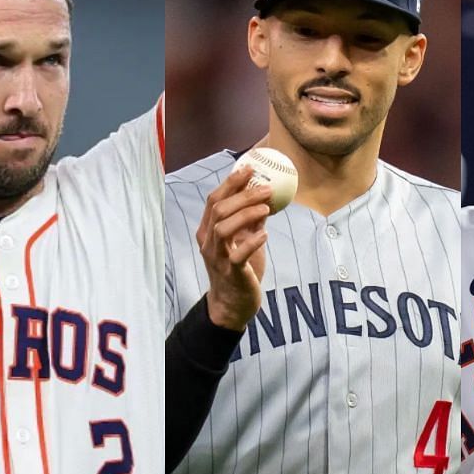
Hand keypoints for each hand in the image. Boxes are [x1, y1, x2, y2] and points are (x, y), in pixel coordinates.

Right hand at [196, 166, 271, 330]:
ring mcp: (217, 258)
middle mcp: (208, 242)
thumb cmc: (238, 271)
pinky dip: (252, 242)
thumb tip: (265, 200)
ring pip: (223, 228)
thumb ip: (249, 223)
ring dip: (245, 214)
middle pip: (218, 210)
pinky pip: (237, 254)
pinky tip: (265, 234)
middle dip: (242, 195)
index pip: (214, 200)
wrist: (231, 306)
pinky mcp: (230, 273)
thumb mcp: (243, 242)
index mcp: (208, 231)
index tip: (249, 168)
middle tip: (266, 187)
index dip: (230, 183)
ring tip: (266, 208)